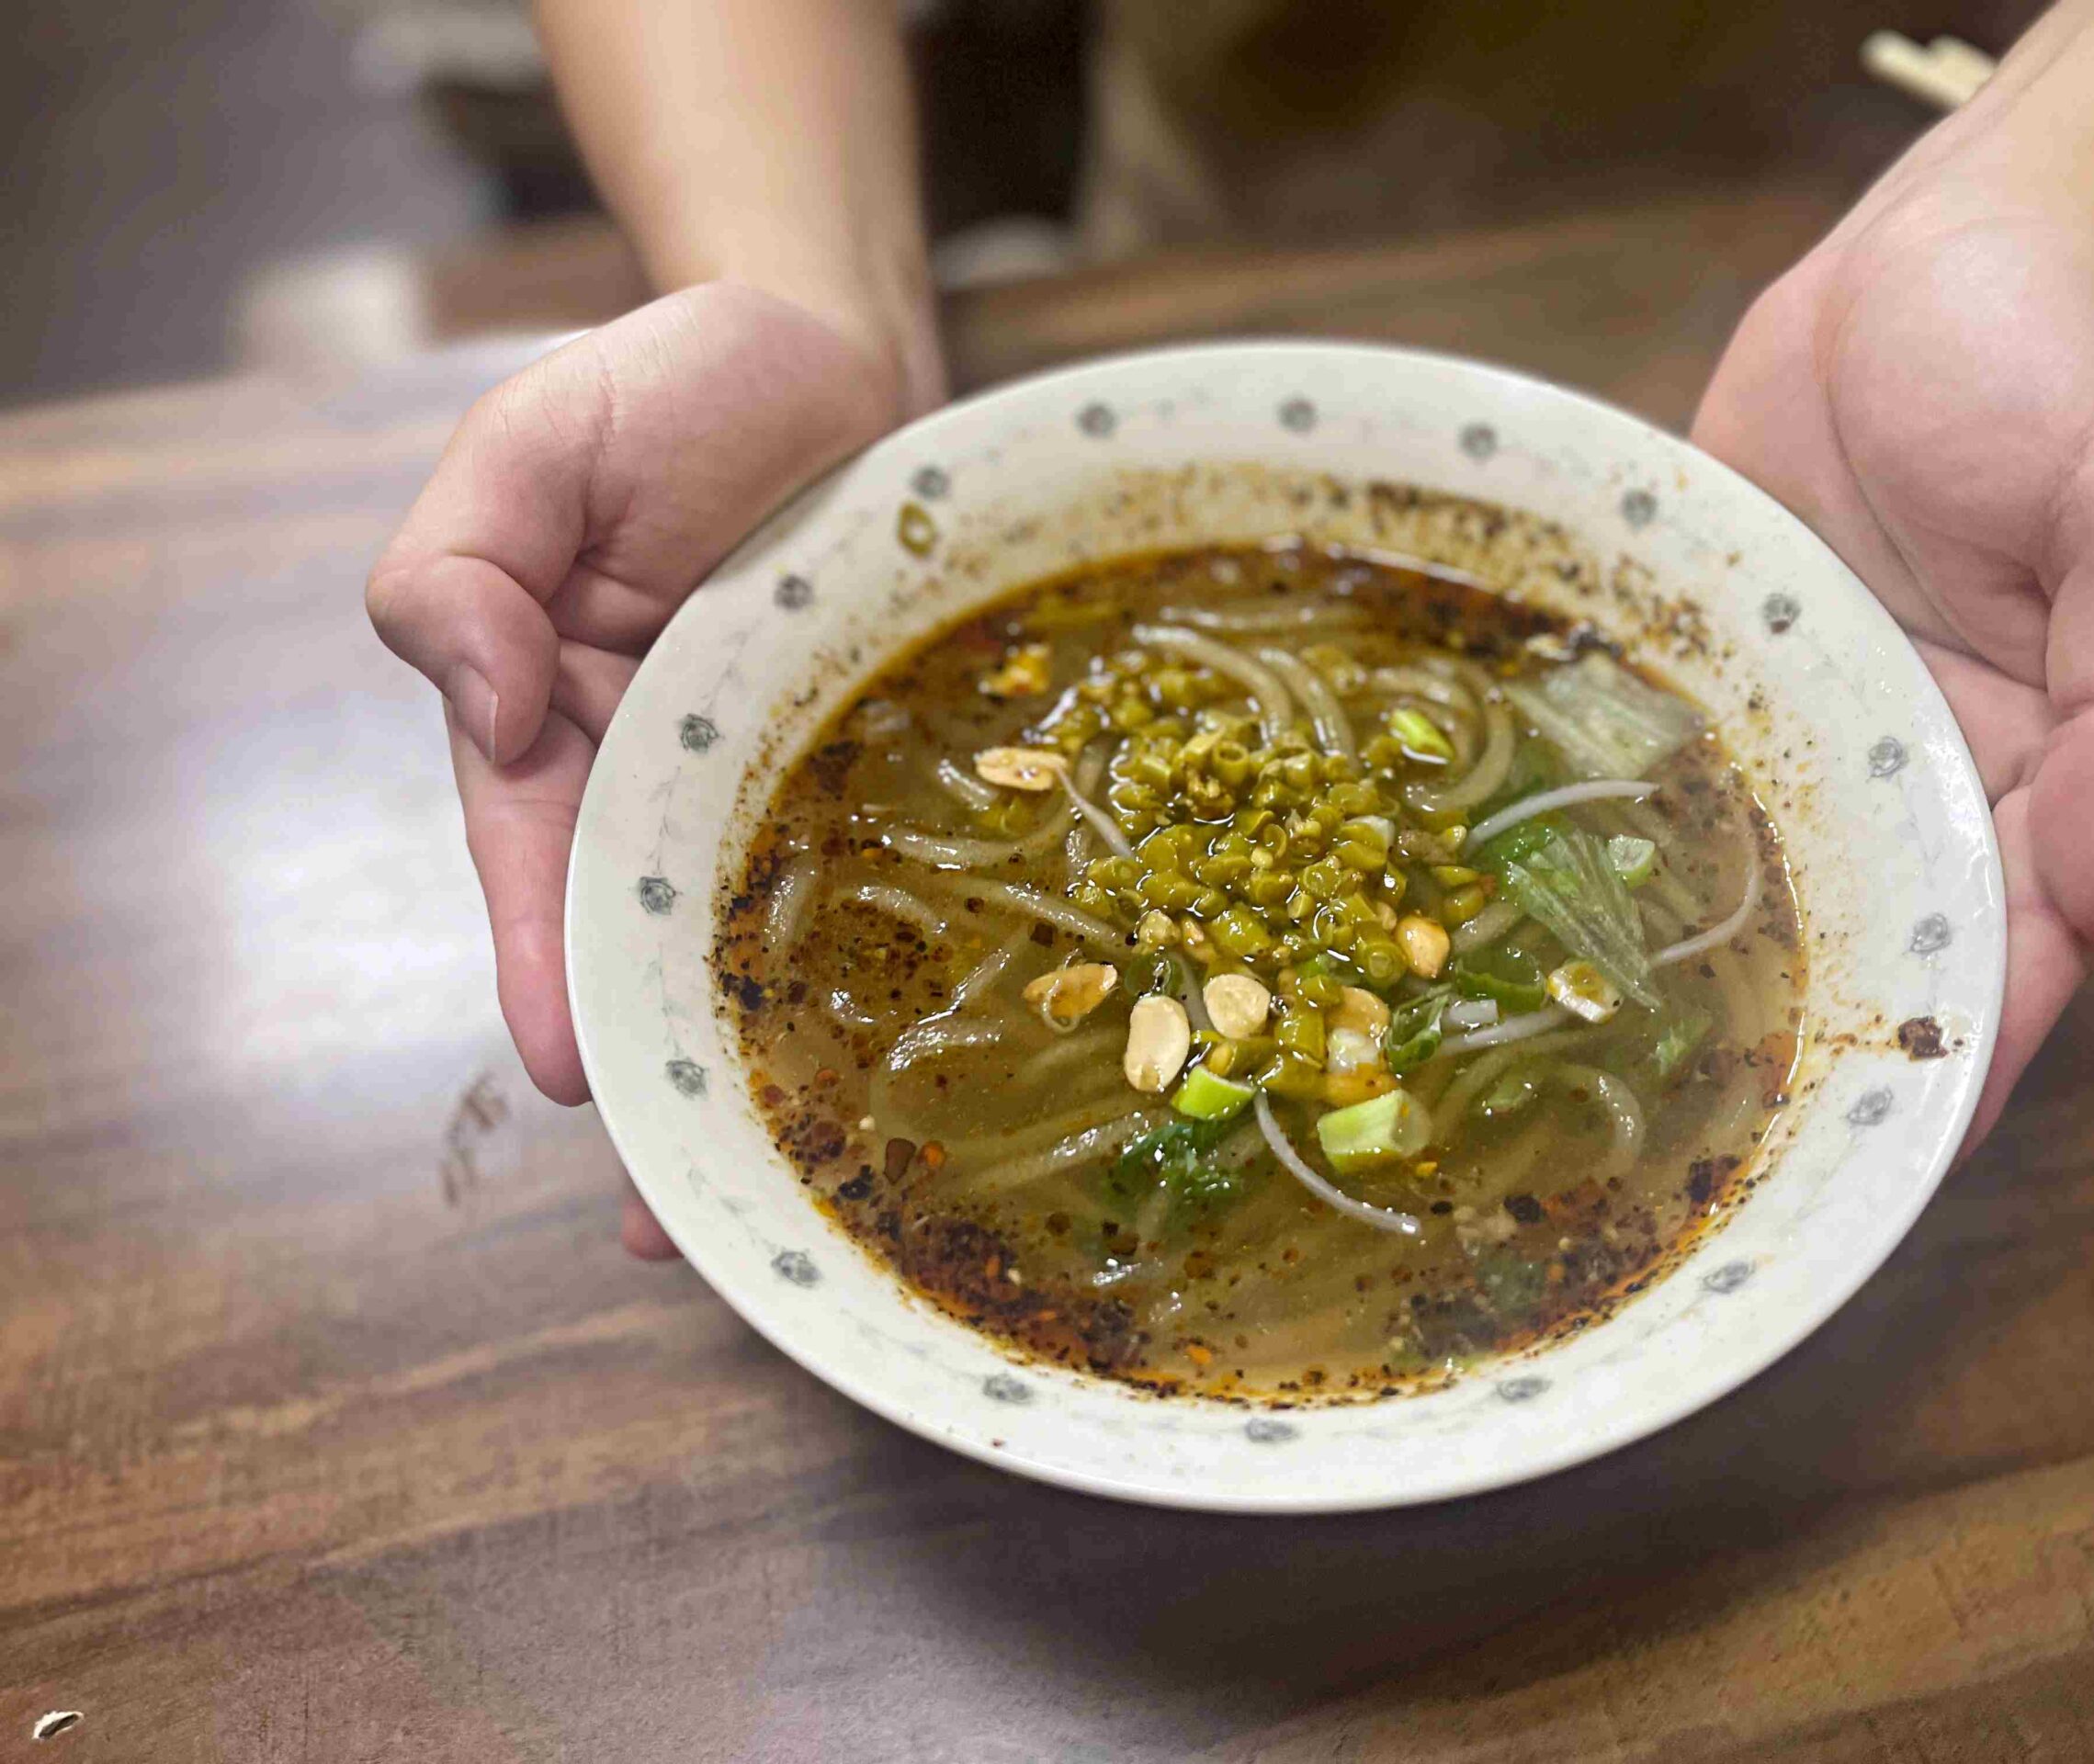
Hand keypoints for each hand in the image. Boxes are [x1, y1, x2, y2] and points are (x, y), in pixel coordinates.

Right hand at [368, 283, 909, 1253]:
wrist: (834, 348)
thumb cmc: (670, 390)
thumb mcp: (527, 446)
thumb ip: (459, 566)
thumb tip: (484, 700)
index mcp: (558, 730)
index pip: (536, 875)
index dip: (546, 975)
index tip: (570, 1075)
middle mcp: (669, 785)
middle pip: (652, 951)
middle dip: (665, 1078)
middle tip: (693, 1211)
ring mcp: (784, 786)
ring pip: (773, 946)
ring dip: (777, 1064)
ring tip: (807, 1190)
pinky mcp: (885, 770)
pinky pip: (890, 877)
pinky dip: (901, 964)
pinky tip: (939, 1050)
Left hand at [1694, 162, 2093, 1144]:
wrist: (1941, 239)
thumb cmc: (2067, 361)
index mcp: (2051, 752)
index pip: (2018, 937)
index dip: (1967, 1047)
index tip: (1894, 1161)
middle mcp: (1929, 755)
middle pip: (1881, 926)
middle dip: (1825, 1035)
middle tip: (1731, 1158)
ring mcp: (1819, 709)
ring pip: (1774, 863)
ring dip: (1722, 961)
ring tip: (1628, 1076)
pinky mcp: (1731, 653)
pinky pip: (1689, 755)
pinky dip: (1643, 829)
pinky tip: (1562, 905)